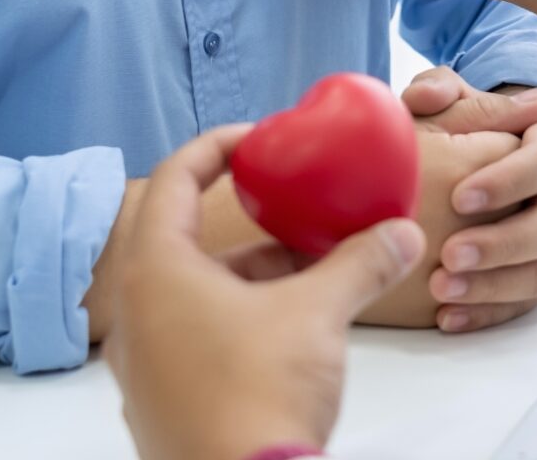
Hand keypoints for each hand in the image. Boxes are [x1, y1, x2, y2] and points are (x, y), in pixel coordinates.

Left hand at [103, 125, 425, 459]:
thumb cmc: (258, 397)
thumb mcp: (316, 317)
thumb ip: (359, 265)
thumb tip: (402, 234)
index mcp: (155, 269)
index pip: (174, 176)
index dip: (216, 145)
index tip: (258, 139)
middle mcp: (135, 307)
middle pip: (181, 232)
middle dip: (241, 216)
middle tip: (285, 203)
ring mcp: (141, 358)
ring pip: (190, 286)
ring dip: (244, 269)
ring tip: (303, 265)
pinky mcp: (158, 397)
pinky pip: (190, 330)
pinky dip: (233, 311)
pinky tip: (284, 323)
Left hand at [405, 68, 536, 332]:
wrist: (506, 152)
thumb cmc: (477, 122)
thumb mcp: (461, 98)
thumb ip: (440, 90)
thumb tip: (428, 96)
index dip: (506, 181)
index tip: (459, 197)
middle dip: (502, 243)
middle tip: (449, 255)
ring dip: (494, 286)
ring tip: (441, 291)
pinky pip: (526, 301)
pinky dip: (488, 312)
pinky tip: (448, 317)